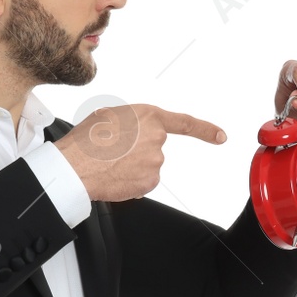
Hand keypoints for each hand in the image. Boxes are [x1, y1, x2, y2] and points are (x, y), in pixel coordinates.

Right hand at [55, 103, 225, 201]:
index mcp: (149, 116)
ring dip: (132, 166)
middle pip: (153, 147)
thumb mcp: (111, 115)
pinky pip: (143, 182)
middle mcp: (157, 138)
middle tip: (113, 150)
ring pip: (147, 165)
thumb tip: (136, 134)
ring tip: (109, 162)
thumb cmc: (86, 139)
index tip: (221, 136)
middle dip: (137, 150)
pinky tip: (115, 175)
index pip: (185, 123)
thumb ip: (133, 122)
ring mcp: (156, 162)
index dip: (205, 130)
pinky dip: (131, 181)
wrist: (75, 166)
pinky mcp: (150, 182)